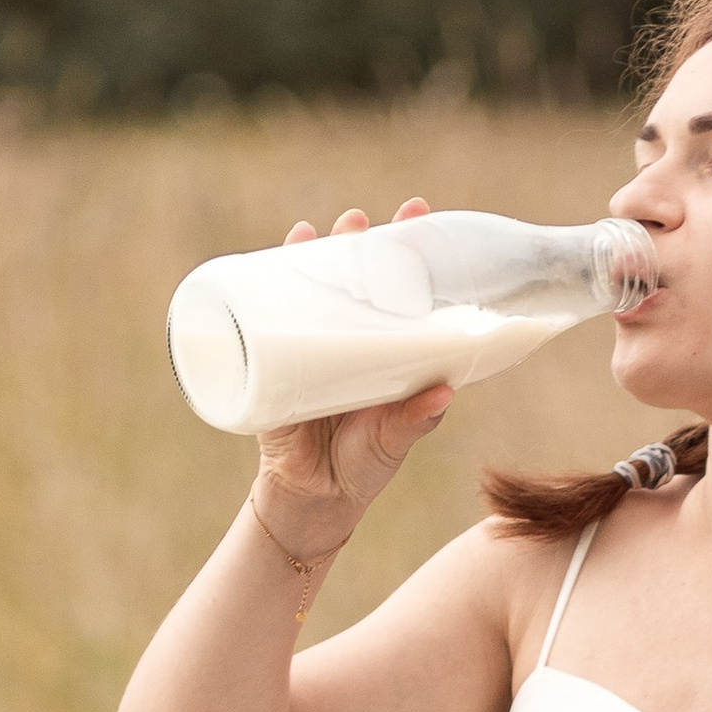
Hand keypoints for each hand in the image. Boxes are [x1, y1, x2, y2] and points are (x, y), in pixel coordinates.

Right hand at [252, 198, 451, 556]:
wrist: (312, 498)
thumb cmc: (363, 466)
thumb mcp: (392, 441)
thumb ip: (415, 420)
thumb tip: (443, 392)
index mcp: (389, 350)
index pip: (401, 288)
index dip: (408, 250)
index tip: (416, 213)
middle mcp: (352, 339)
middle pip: (356, 277)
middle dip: (358, 242)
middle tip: (360, 221)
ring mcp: (312, 346)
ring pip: (313, 286)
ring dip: (314, 252)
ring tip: (318, 230)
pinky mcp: (275, 361)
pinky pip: (269, 314)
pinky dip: (268, 279)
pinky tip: (280, 252)